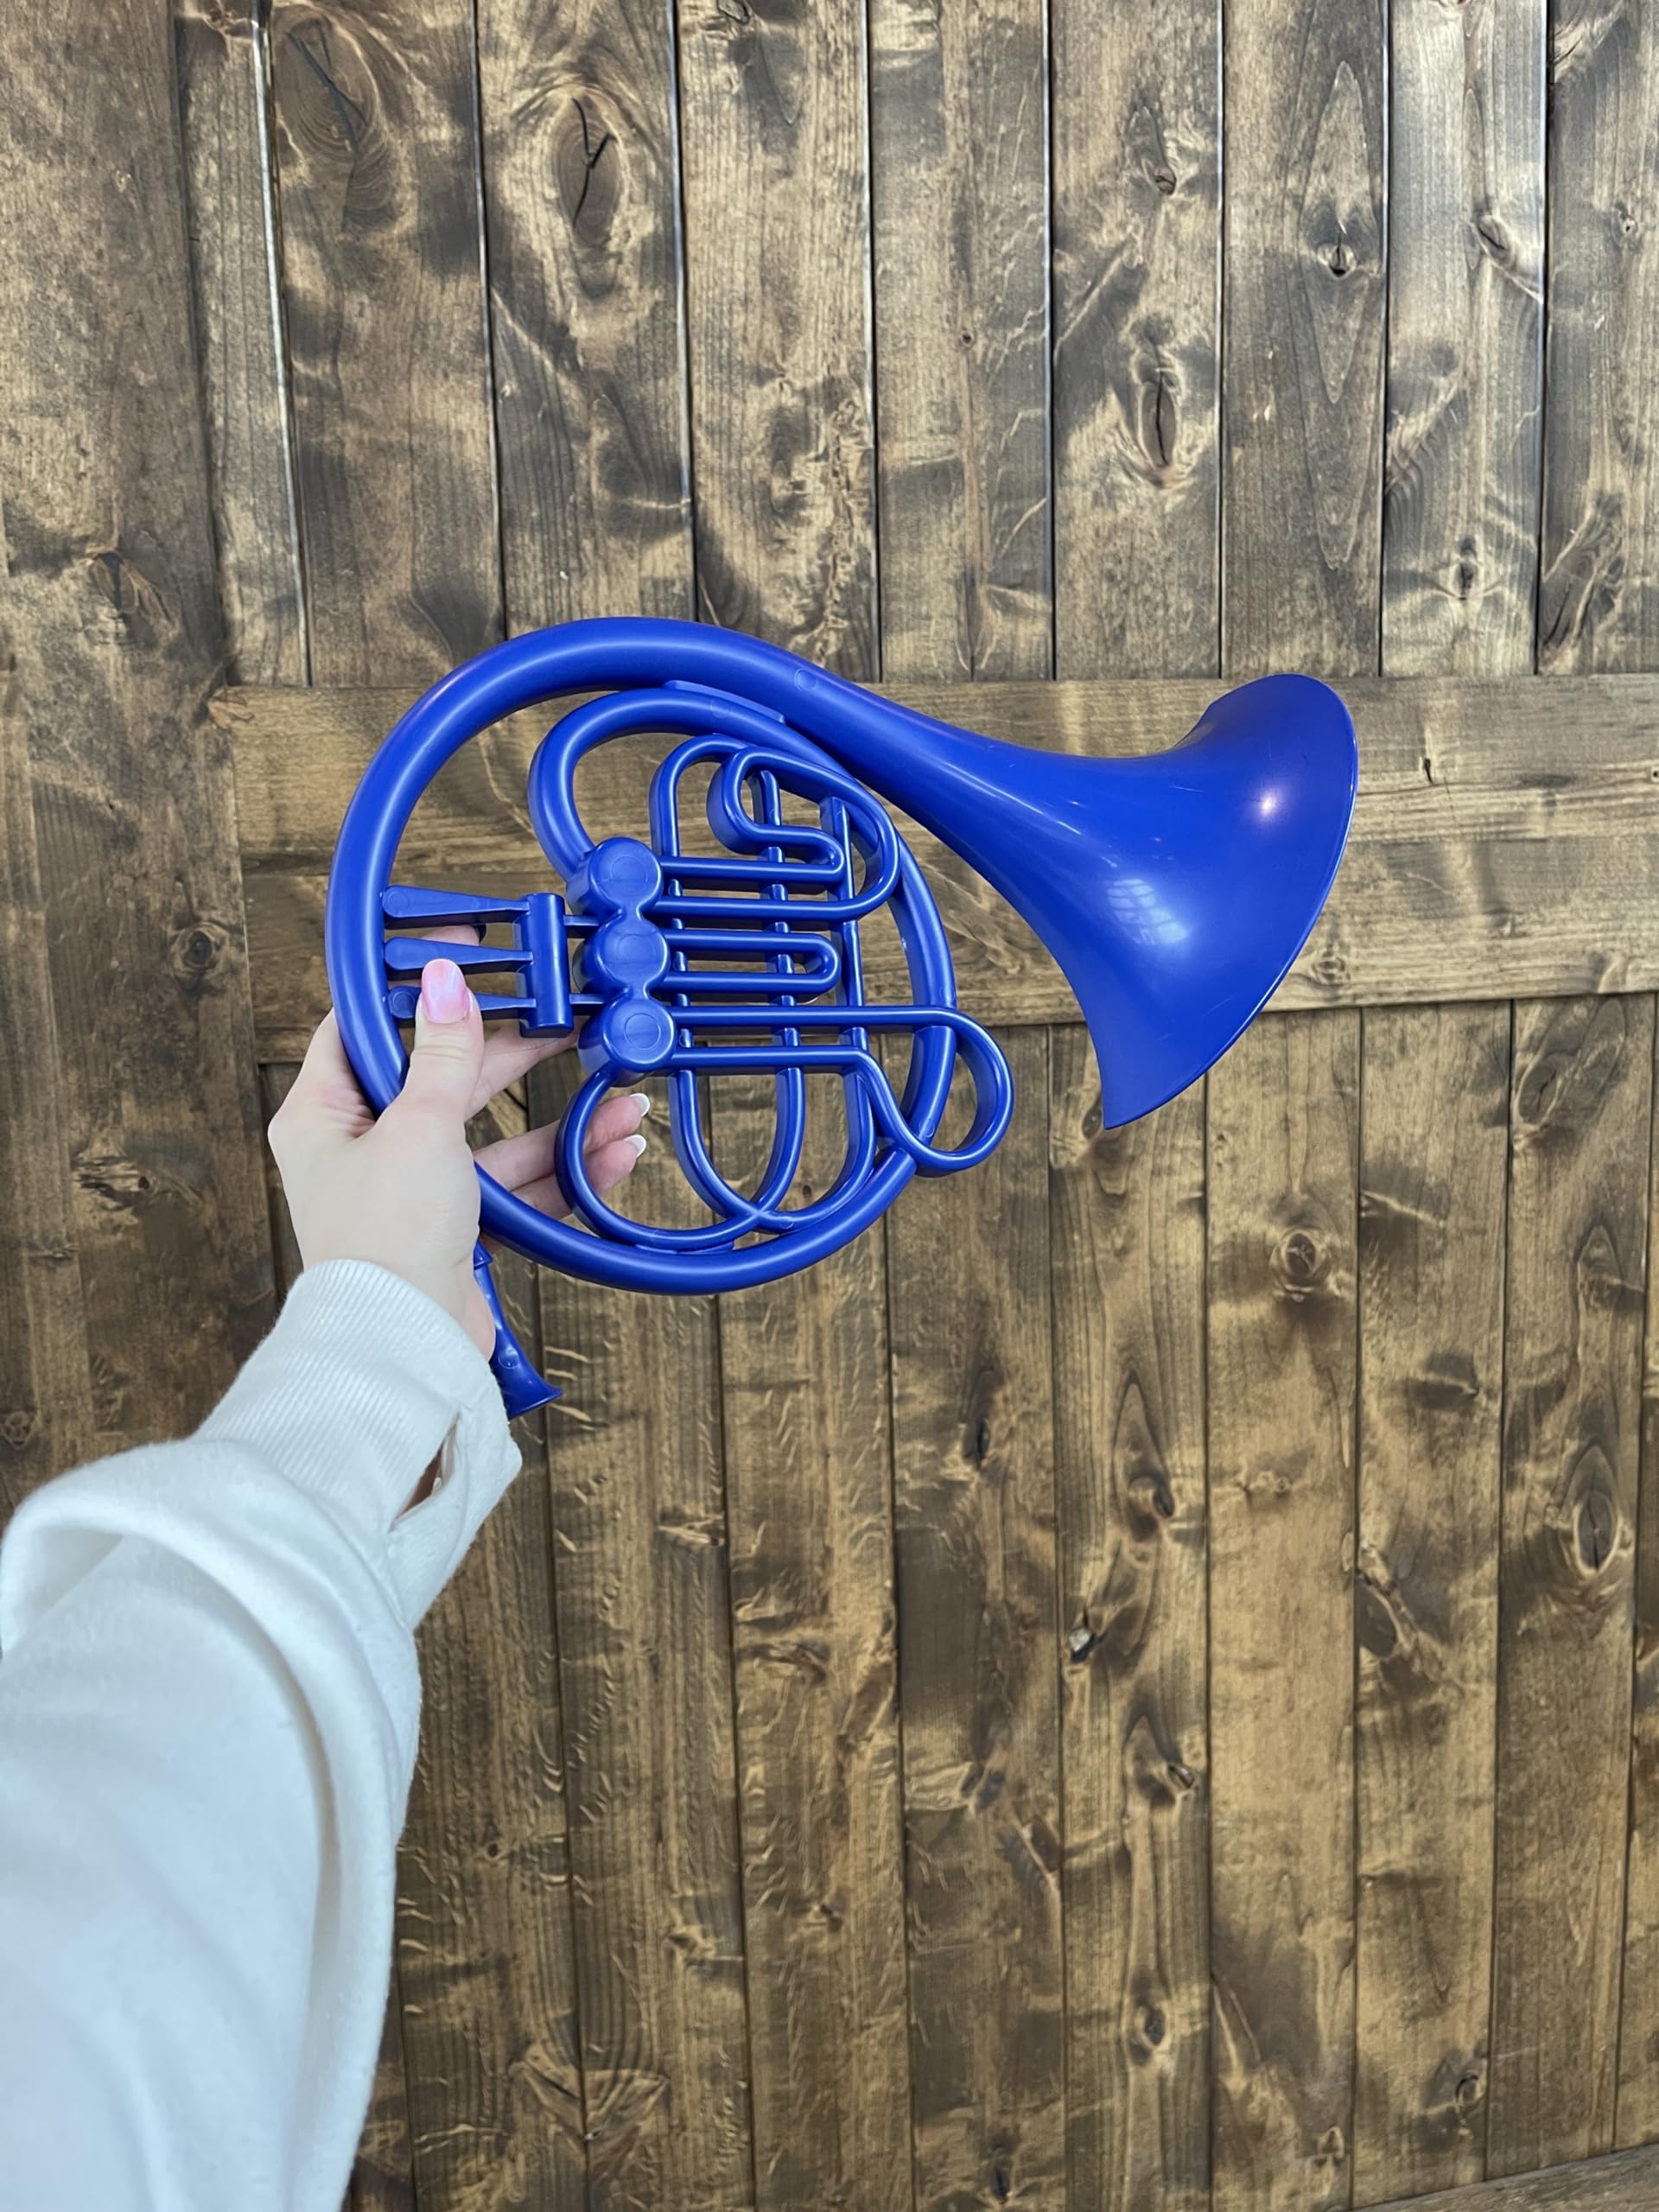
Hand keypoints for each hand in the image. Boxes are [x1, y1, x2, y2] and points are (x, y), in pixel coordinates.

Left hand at [269, 947, 646, 1357]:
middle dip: (511, 1056)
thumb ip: (442, 1054)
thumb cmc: (384, 1239)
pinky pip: (516, 1188)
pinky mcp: (455, 1231)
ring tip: (620, 1099)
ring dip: (558, 1123)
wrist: (404, 1344)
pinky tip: (614, 1152)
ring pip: (494, 1137)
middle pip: (444, 1080)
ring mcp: (414, 1192)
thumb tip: (444, 983)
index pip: (364, 1028)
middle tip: (561, 1022)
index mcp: (325, 1115)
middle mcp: (364, 1150)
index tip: (462, 954)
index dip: (413, 988)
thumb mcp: (418, 1125)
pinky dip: (563, 1173)